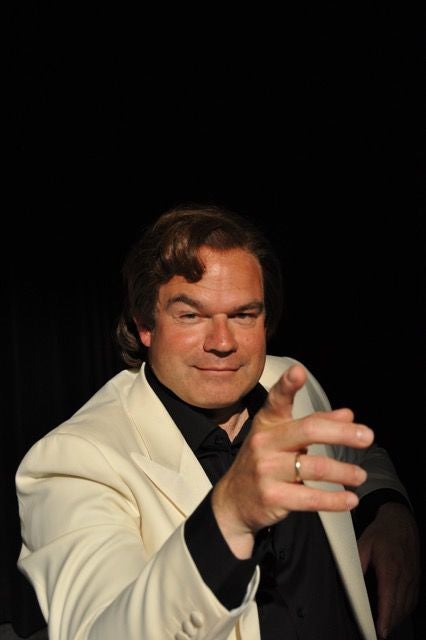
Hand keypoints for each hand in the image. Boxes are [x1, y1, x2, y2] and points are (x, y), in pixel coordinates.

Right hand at [211, 363, 374, 557]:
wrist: (234, 501)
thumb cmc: (265, 461)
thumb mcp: (283, 438)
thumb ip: (316, 424)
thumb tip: (348, 415)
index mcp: (268, 423)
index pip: (277, 400)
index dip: (287, 385)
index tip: (298, 372)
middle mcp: (264, 442)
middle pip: (308, 431)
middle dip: (342, 433)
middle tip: (368, 437)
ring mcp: (266, 470)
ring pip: (315, 467)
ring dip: (344, 472)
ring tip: (360, 475)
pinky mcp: (272, 497)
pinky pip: (311, 498)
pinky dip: (335, 500)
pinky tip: (350, 499)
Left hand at [357, 502, 420, 638]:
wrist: (401, 522)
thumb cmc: (383, 533)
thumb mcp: (364, 543)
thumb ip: (357, 563)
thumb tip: (350, 579)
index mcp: (391, 568)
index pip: (388, 599)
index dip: (384, 617)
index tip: (379, 630)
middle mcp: (404, 575)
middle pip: (398, 607)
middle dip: (389, 623)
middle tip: (377, 633)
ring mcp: (412, 577)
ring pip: (406, 606)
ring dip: (396, 619)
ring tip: (384, 627)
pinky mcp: (415, 578)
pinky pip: (412, 600)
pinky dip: (404, 610)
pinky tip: (396, 614)